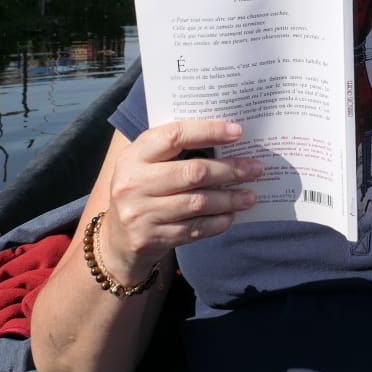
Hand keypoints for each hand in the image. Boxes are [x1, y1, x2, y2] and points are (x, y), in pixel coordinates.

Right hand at [100, 120, 262, 281]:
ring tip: (250, 195)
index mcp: (133, 156)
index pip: (175, 135)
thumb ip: (174, 150)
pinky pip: (194, 229)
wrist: (116, 239)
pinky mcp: (150, 239)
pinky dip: (218, 222)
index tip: (238, 131)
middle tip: (256, 169)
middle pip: (193, 172)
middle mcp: (133, 183)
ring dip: (230, 199)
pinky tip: (231, 215)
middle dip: (230, 170)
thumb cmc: (142, 190)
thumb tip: (226, 137)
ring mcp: (140, 214)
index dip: (209, 131)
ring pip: (198, 203)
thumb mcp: (146, 164)